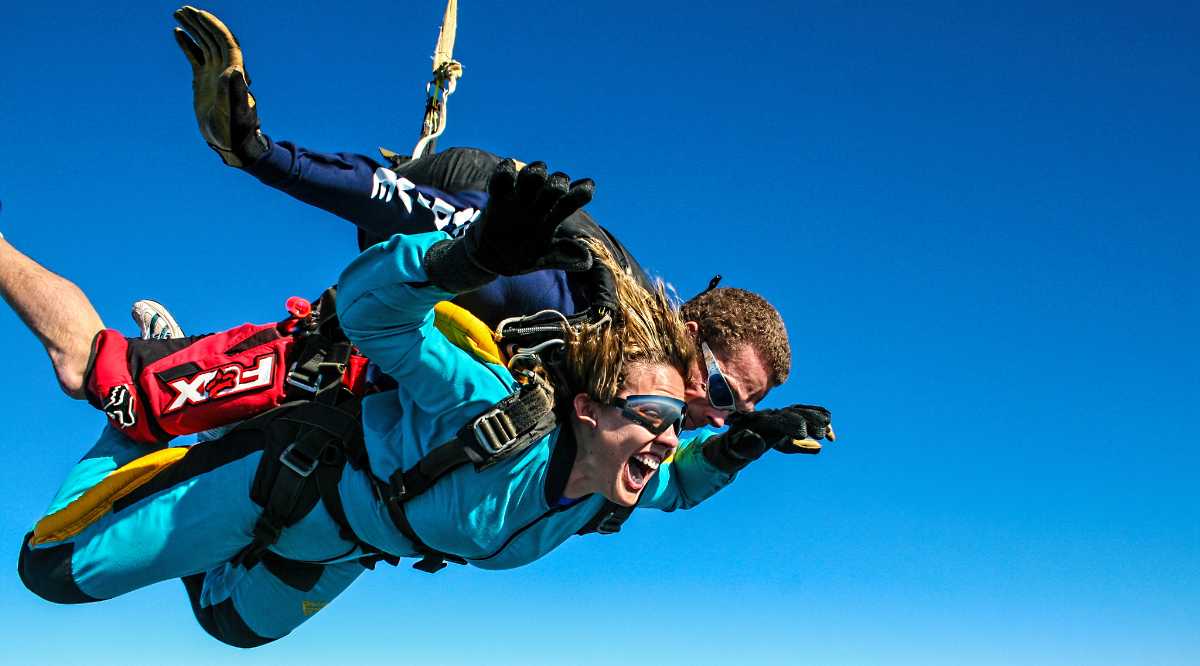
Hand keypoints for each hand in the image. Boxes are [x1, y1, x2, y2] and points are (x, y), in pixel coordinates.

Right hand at [172, 6, 265, 166]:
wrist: (232, 142)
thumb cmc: (236, 129)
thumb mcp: (235, 111)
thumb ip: (235, 91)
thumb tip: (236, 71)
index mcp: (234, 72)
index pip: (225, 41)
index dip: (213, 26)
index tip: (198, 14)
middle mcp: (226, 68)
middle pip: (213, 38)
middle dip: (200, 22)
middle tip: (183, 8)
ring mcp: (214, 73)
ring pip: (204, 44)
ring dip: (193, 28)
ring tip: (177, 13)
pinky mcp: (204, 80)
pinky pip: (196, 56)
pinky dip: (187, 43)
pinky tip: (176, 32)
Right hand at [464, 160, 595, 275]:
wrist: (491, 259)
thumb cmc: (522, 257)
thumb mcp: (541, 260)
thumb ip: (562, 257)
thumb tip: (587, 259)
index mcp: (552, 218)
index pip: (570, 202)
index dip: (580, 193)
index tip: (588, 188)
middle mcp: (539, 204)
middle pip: (554, 185)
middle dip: (558, 183)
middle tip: (557, 188)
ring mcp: (519, 198)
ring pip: (531, 177)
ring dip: (535, 173)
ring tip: (536, 174)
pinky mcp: (498, 197)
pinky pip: (502, 180)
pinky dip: (505, 172)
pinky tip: (509, 165)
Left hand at [703, 404, 834, 471]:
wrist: (739, 438)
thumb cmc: (738, 445)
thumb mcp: (739, 447)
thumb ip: (747, 445)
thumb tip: (754, 439)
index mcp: (762, 421)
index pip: (780, 419)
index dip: (792, 425)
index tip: (803, 435)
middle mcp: (775, 414)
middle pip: (795, 412)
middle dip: (810, 420)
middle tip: (821, 435)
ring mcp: (784, 414)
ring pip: (804, 411)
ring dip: (818, 420)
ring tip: (829, 434)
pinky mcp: (791, 419)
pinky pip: (809, 415)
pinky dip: (820, 421)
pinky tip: (831, 437)